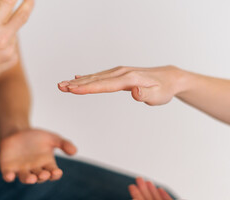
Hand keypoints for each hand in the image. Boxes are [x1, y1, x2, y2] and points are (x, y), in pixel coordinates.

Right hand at [0, 0, 33, 87]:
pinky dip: (6, 44)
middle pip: (22, 16)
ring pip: (14, 33)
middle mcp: (2, 37)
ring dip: (7, 32)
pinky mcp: (13, 59)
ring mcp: (9, 50)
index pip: (7, 4)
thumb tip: (1, 6)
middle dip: (28, 5)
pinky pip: (13, 45)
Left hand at [0, 129, 76, 183]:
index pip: (53, 173)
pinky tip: (9, 176)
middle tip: (45, 174)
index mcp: (47, 164)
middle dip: (42, 176)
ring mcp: (21, 169)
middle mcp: (35, 169)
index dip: (55, 174)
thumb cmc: (36, 137)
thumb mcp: (52, 138)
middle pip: (40, 176)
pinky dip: (8, 177)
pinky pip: (8, 175)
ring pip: (25, 178)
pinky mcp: (8, 167)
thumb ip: (64, 144)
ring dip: (28, 179)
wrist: (17, 131)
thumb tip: (75, 151)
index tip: (57, 172)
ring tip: (31, 178)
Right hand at [58, 66, 185, 105]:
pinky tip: (79, 78)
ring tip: (63, 84)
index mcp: (129, 79)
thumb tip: (134, 92)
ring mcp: (119, 72)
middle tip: (59, 86)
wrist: (169, 78)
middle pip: (96, 79)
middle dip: (77, 84)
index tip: (72, 89)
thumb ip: (145, 94)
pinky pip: (101, 76)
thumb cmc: (164, 89)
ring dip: (79, 81)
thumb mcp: (158, 95)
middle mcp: (121, 73)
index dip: (87, 88)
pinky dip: (88, 78)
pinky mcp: (119, 74)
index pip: (104, 85)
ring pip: (96, 77)